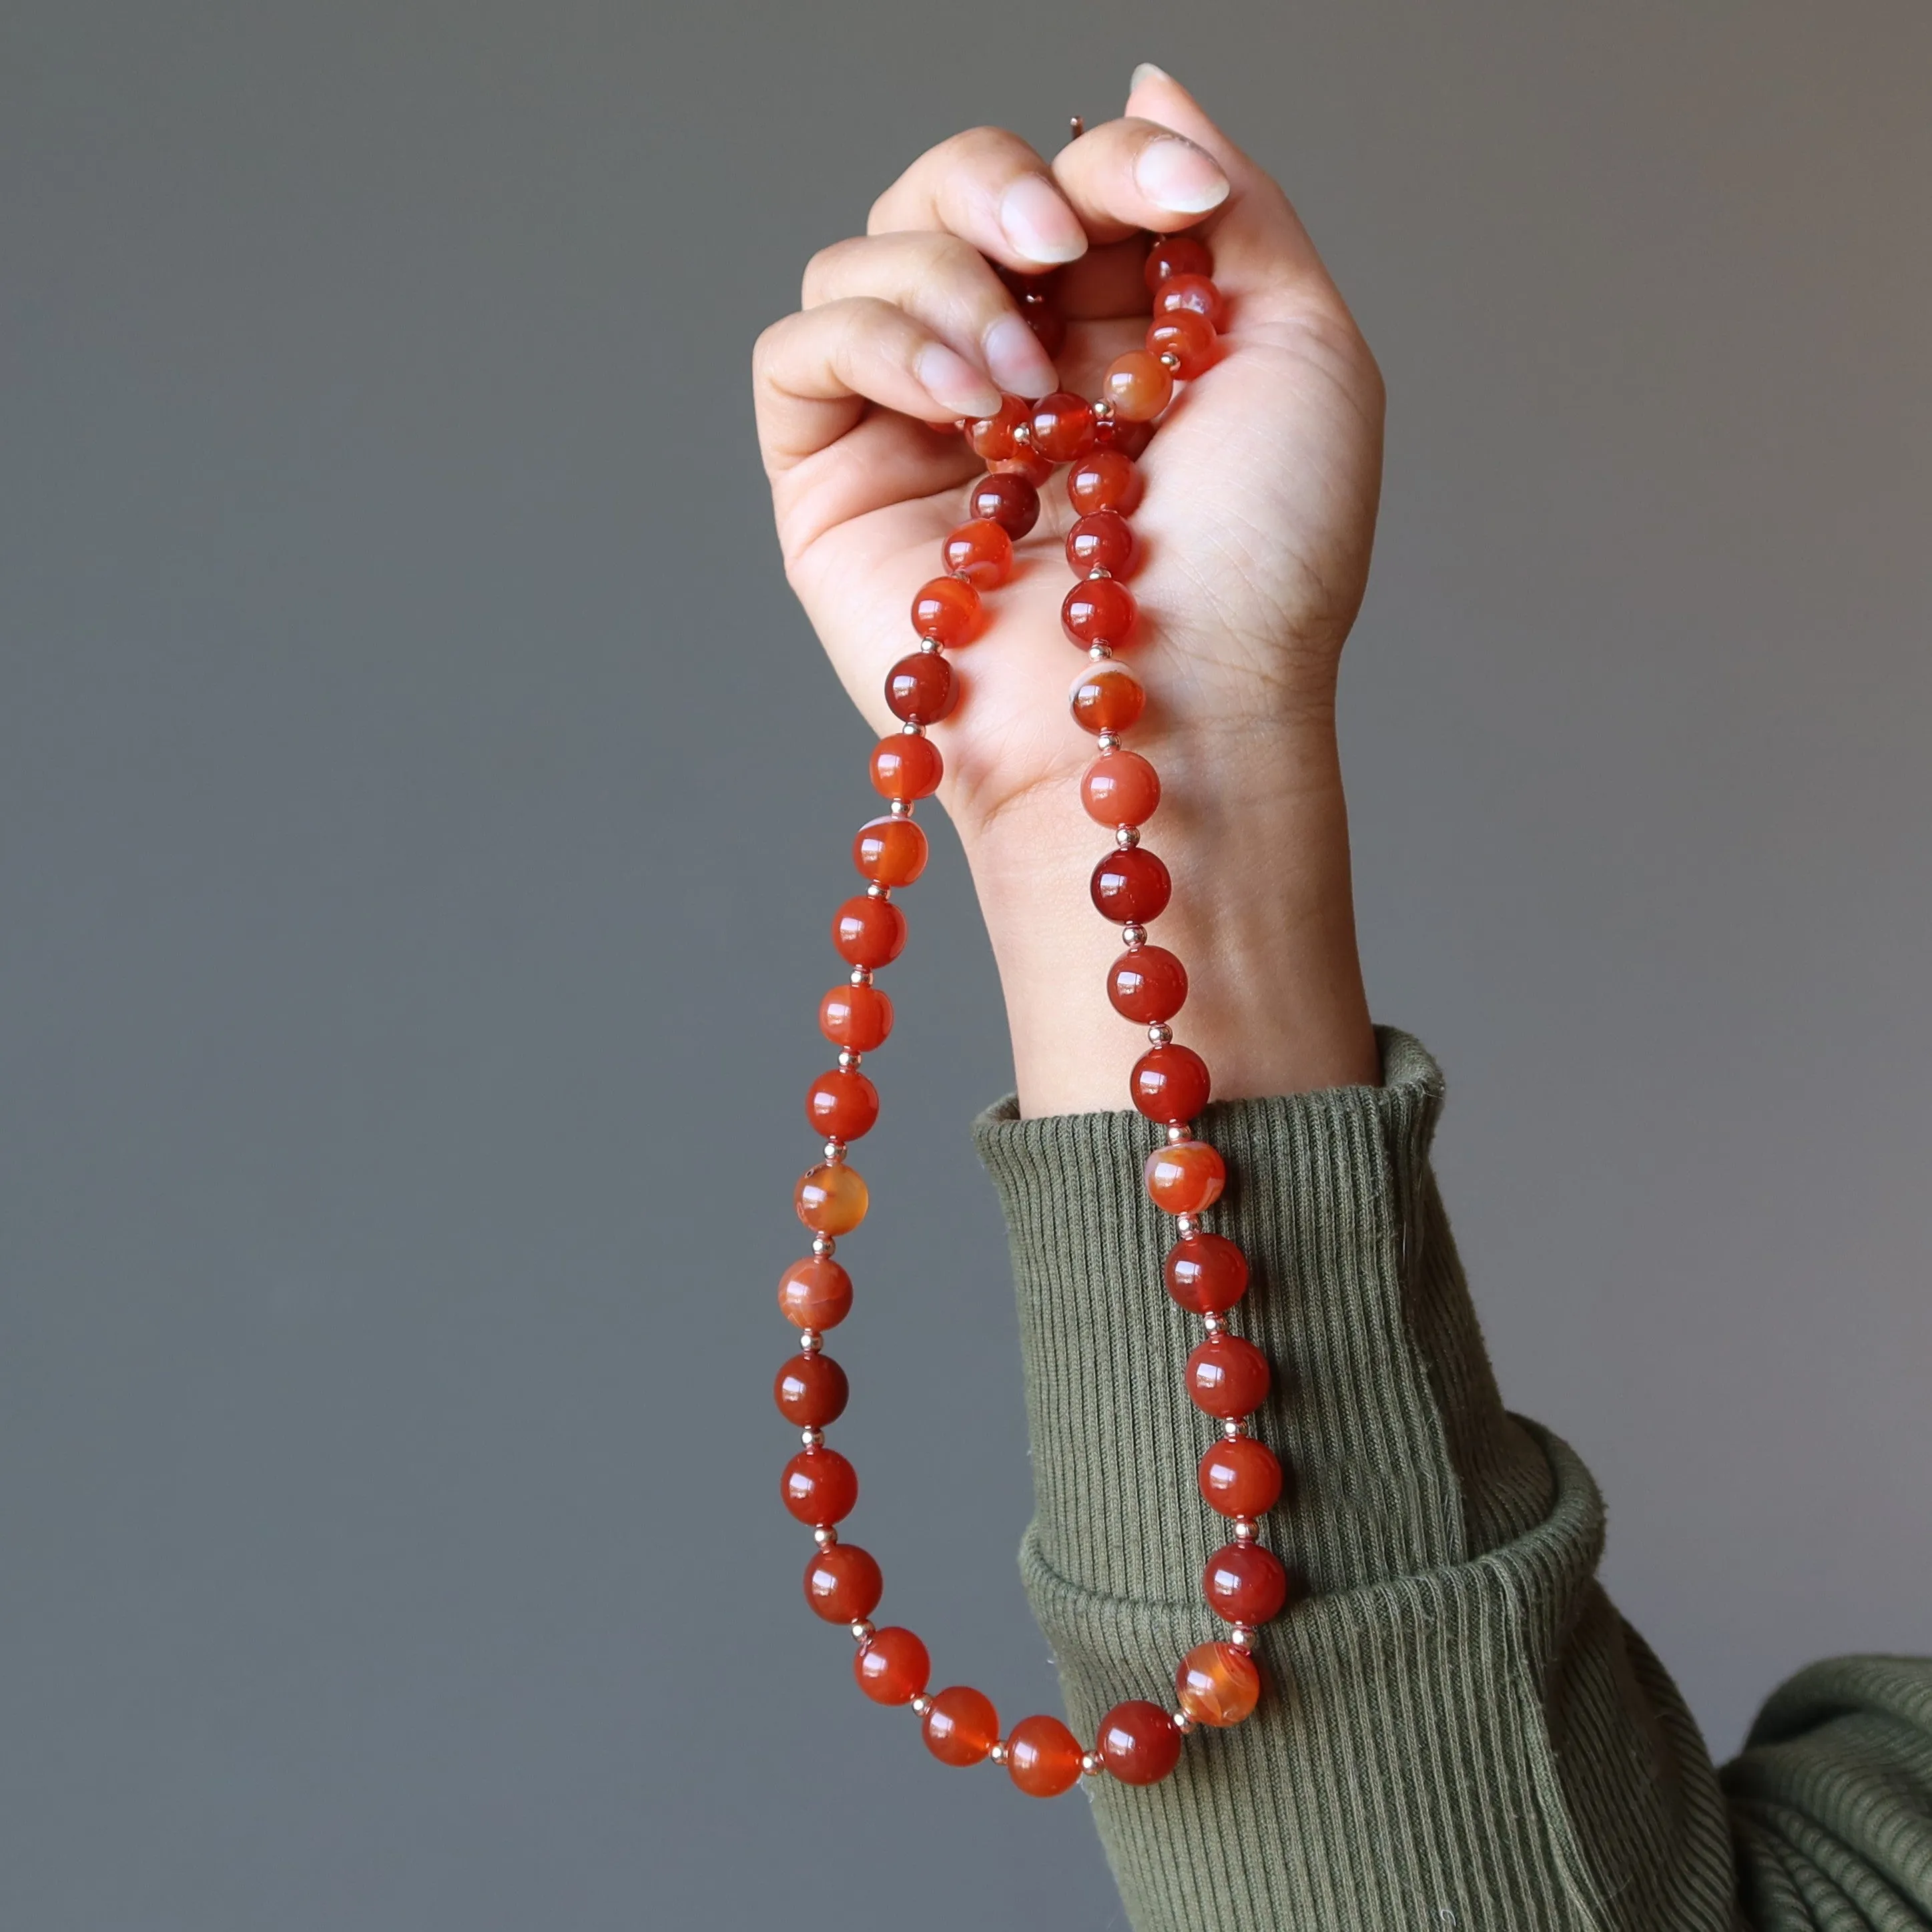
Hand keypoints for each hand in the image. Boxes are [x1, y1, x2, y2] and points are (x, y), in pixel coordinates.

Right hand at [752, 68, 1381, 1113]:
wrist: (1181, 711)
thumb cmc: (1262, 568)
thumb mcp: (1303, 352)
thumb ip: (1234, 205)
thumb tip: (1142, 88)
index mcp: (1115, 343)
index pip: (1070, 190)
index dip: (1111, 165)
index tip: (1177, 206)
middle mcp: (1008, 376)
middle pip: (945, 195)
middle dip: (998, 188)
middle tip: (1056, 255)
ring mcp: (915, 432)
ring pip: (865, 256)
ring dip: (945, 287)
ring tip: (1018, 394)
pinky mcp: (834, 486)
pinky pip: (799, 348)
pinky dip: (873, 340)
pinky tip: (960, 406)